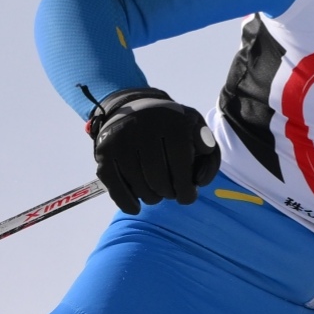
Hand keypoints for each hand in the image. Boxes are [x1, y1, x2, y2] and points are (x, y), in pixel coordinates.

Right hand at [88, 88, 219, 213]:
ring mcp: (122, 140)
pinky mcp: (105, 151)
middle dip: (169, 193)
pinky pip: (115, 187)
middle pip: (159, 180)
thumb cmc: (172, 125)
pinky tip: (135, 207)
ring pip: (139, 186)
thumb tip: (199, 179)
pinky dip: (127, 202)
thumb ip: (209, 151)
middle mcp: (145, 128)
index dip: (186, 189)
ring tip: (156, 192)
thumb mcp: (196, 128)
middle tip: (171, 192)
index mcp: (173, 123)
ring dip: (151, 198)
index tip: (188, 196)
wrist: (135, 106)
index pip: (181, 167)